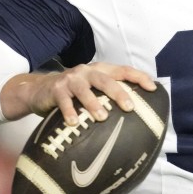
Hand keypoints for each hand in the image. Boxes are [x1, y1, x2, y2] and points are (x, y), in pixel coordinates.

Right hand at [1, 62, 156, 124]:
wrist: (39, 91)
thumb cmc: (73, 93)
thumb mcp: (92, 89)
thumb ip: (108, 95)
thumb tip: (137, 113)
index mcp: (100, 70)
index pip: (123, 70)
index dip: (139, 77)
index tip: (153, 88)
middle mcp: (87, 71)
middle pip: (105, 80)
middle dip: (119, 92)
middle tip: (129, 108)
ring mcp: (71, 79)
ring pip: (85, 90)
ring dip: (94, 103)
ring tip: (102, 118)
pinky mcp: (56, 89)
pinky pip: (64, 101)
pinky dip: (69, 112)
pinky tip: (74, 123)